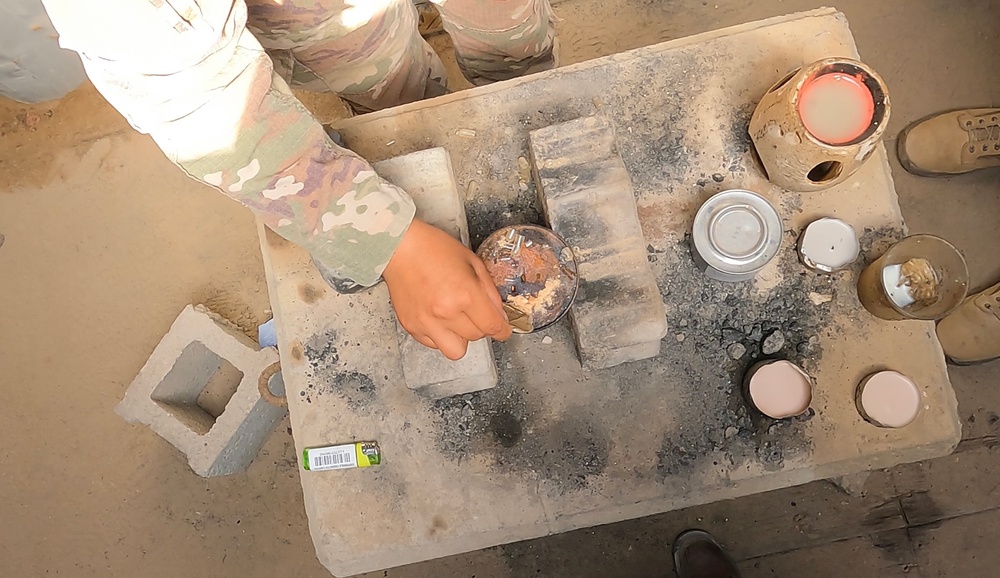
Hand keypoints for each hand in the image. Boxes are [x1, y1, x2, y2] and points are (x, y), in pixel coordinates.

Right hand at [383, 219, 511, 359]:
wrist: (399, 248)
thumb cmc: (433, 248)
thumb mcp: (472, 262)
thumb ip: (489, 291)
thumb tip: (498, 314)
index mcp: (466, 294)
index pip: (492, 326)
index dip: (502, 330)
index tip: (502, 330)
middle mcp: (446, 312)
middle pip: (476, 337)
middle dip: (481, 326)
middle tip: (475, 313)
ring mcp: (427, 322)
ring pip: (455, 350)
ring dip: (461, 338)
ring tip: (457, 322)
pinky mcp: (411, 326)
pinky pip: (433, 345)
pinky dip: (440, 336)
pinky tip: (439, 320)